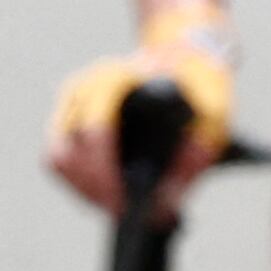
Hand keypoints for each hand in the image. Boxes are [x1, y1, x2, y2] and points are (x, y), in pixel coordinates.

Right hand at [46, 5, 237, 211]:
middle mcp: (83, 88)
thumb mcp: (214, 114)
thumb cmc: (198, 84)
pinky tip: (105, 193)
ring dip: (82, 189)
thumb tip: (164, 203)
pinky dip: (78, 182)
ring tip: (116, 206)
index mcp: (114, 79)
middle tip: (123, 213)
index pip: (95, 131)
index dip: (105, 174)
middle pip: (67, 152)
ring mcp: (70, 103)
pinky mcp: (67, 118)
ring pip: (57, 159)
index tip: (125, 203)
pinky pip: (59, 159)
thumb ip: (196, 156)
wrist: (184, 57)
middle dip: (92, 190)